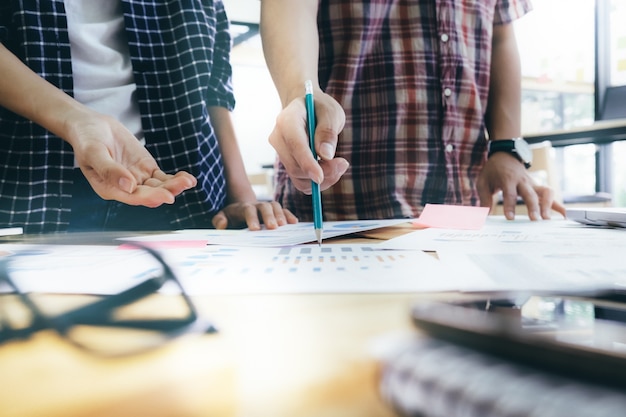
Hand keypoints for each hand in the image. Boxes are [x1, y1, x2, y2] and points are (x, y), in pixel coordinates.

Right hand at [67, 111, 196, 206]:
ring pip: (159, 186)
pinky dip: (174, 179)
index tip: (166, 196)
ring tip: (189, 181)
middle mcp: (125, 188)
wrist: (92, 125)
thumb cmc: (86, 139)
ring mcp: (137, 178)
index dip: (150, 198)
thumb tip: (128, 185)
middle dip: (167, 191)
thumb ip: (110, 170)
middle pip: (149, 193)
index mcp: (109, 188)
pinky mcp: (146, 169)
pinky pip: (163, 178)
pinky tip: (187, 179)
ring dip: (174, 186)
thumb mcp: (93, 153)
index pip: (133, 197)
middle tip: (183, 185)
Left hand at [211, 201, 297, 229]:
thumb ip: (219, 220)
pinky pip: (284, 211)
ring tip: (284, 226)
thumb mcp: (221, 217)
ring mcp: (267, 208)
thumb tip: (222, 225)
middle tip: (273, 227)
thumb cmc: (231, 217)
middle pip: (265, 207)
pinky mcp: (275, 212)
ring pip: (276, 207)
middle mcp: (257, 205)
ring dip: (281, 215)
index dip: (252, 218)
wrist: (241, 210)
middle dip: (269, 216)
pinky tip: (294, 223)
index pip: (248, 210)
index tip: (254, 229)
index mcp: (244, 208)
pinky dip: (289, 216)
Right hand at [268, 90, 348, 192]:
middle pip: (295, 166)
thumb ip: (328, 131)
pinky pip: (301, 182)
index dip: (307, 163)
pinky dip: (317, 182)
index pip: (295, 145)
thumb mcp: (330, 112)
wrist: (306, 109)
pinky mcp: (287, 164)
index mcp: (287, 120)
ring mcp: (281, 153)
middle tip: (343, 164)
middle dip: (322, 172)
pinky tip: (330, 170)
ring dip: (322, 179)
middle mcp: (278, 138)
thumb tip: (326, 155)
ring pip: (299, 178)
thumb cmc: (319, 108)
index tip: (320, 178)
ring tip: (339, 164)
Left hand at [477, 152, 565, 219]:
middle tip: (534, 219)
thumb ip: (484, 198)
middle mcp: (523, 181)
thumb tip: (485, 215)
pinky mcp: (538, 187)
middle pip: (530, 194)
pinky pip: (551, 196)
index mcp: (508, 179)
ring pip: (545, 192)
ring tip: (547, 219)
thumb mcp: (483, 182)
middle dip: (533, 207)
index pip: (510, 194)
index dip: (510, 206)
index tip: (510, 218)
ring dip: (548, 205)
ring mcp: (533, 183)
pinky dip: (558, 205)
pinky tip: (564, 216)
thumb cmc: (493, 171)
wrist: (505, 155)